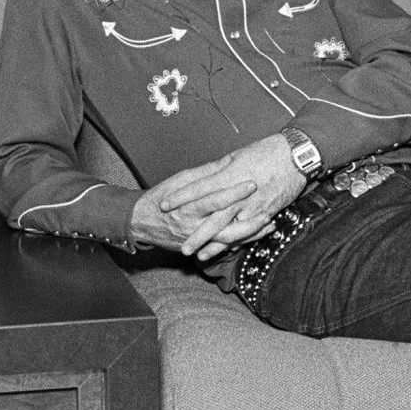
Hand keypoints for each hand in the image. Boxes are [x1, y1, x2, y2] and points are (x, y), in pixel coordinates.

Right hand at [129, 155, 256, 253]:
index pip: (213, 199)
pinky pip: (223, 247)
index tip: (252, 183)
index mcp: (187, 206)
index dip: (233, 192)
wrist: (141, 221)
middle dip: (248, 218)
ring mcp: (196, 239)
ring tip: (269, 223)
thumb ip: (204, 174)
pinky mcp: (199, 247)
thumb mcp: (180, 180)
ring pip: (228, 239)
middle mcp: (192, 225)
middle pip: (224, 223)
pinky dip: (242, 242)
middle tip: (268, 209)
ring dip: (250, 233)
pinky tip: (259, 235)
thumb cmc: (161, 196)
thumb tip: (227, 162)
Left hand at [153, 135, 307, 258]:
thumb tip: (200, 177)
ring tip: (199, 255)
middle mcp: (238, 193)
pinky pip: (247, 232)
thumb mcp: (236, 157)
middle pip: (211, 217)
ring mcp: (251, 205)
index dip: (179, 198)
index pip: (198, 188)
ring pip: (228, 229)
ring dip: (213, 244)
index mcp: (228, 175)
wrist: (295, 155)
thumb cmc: (266, 152)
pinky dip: (235, 243)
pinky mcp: (265, 212)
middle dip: (195, 234)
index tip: (163, 206)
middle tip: (181, 246)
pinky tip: (224, 250)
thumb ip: (217, 170)